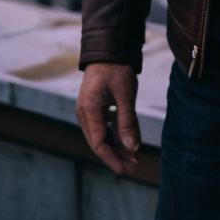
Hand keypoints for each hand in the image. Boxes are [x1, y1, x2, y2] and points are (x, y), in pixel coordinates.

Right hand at [75, 62, 141, 176]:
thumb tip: (132, 148)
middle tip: (134, 166)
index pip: (98, 143)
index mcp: (89, 110)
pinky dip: (115, 134)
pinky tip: (128, 140)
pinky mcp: (94, 107)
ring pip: (101, 135)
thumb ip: (127, 121)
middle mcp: (85, 113)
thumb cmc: (117, 70)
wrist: (108, 49)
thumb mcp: (125, 95)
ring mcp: (88, 110)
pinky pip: (104, 126)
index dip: (112, 159)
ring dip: (117, 146)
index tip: (126, 169)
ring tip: (133, 156)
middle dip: (116, 156)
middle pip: (99, 142)